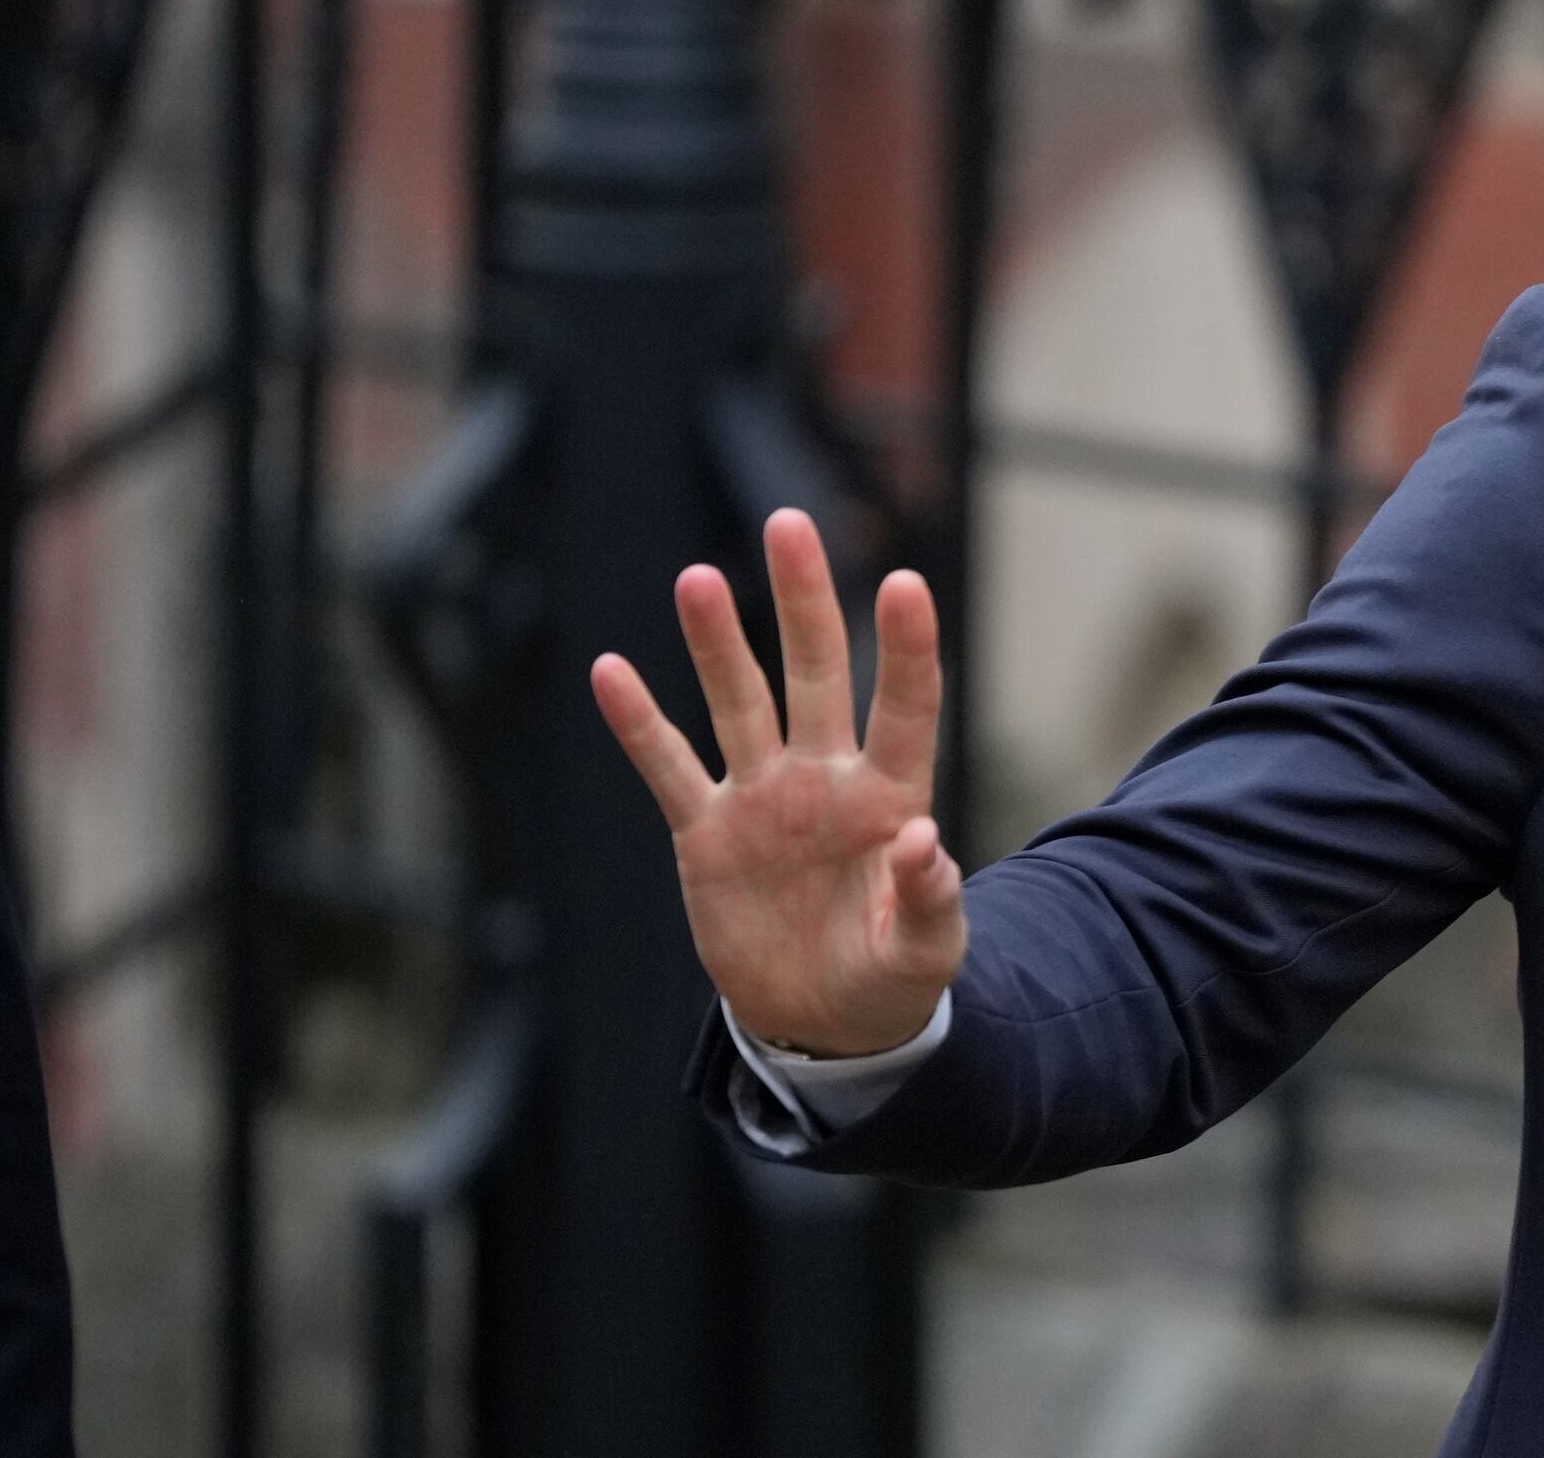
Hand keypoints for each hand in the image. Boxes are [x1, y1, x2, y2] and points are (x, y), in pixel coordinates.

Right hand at [593, 508, 966, 1058]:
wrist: (823, 1020)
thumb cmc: (892, 980)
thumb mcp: (927, 953)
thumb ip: (933, 900)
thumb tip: (925, 841)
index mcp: (892, 797)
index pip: (904, 706)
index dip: (905, 649)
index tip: (906, 583)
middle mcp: (826, 779)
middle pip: (814, 673)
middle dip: (804, 600)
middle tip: (787, 522)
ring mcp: (763, 799)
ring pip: (738, 703)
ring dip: (716, 645)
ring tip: (698, 579)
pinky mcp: (707, 834)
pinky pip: (669, 768)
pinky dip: (640, 724)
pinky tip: (611, 669)